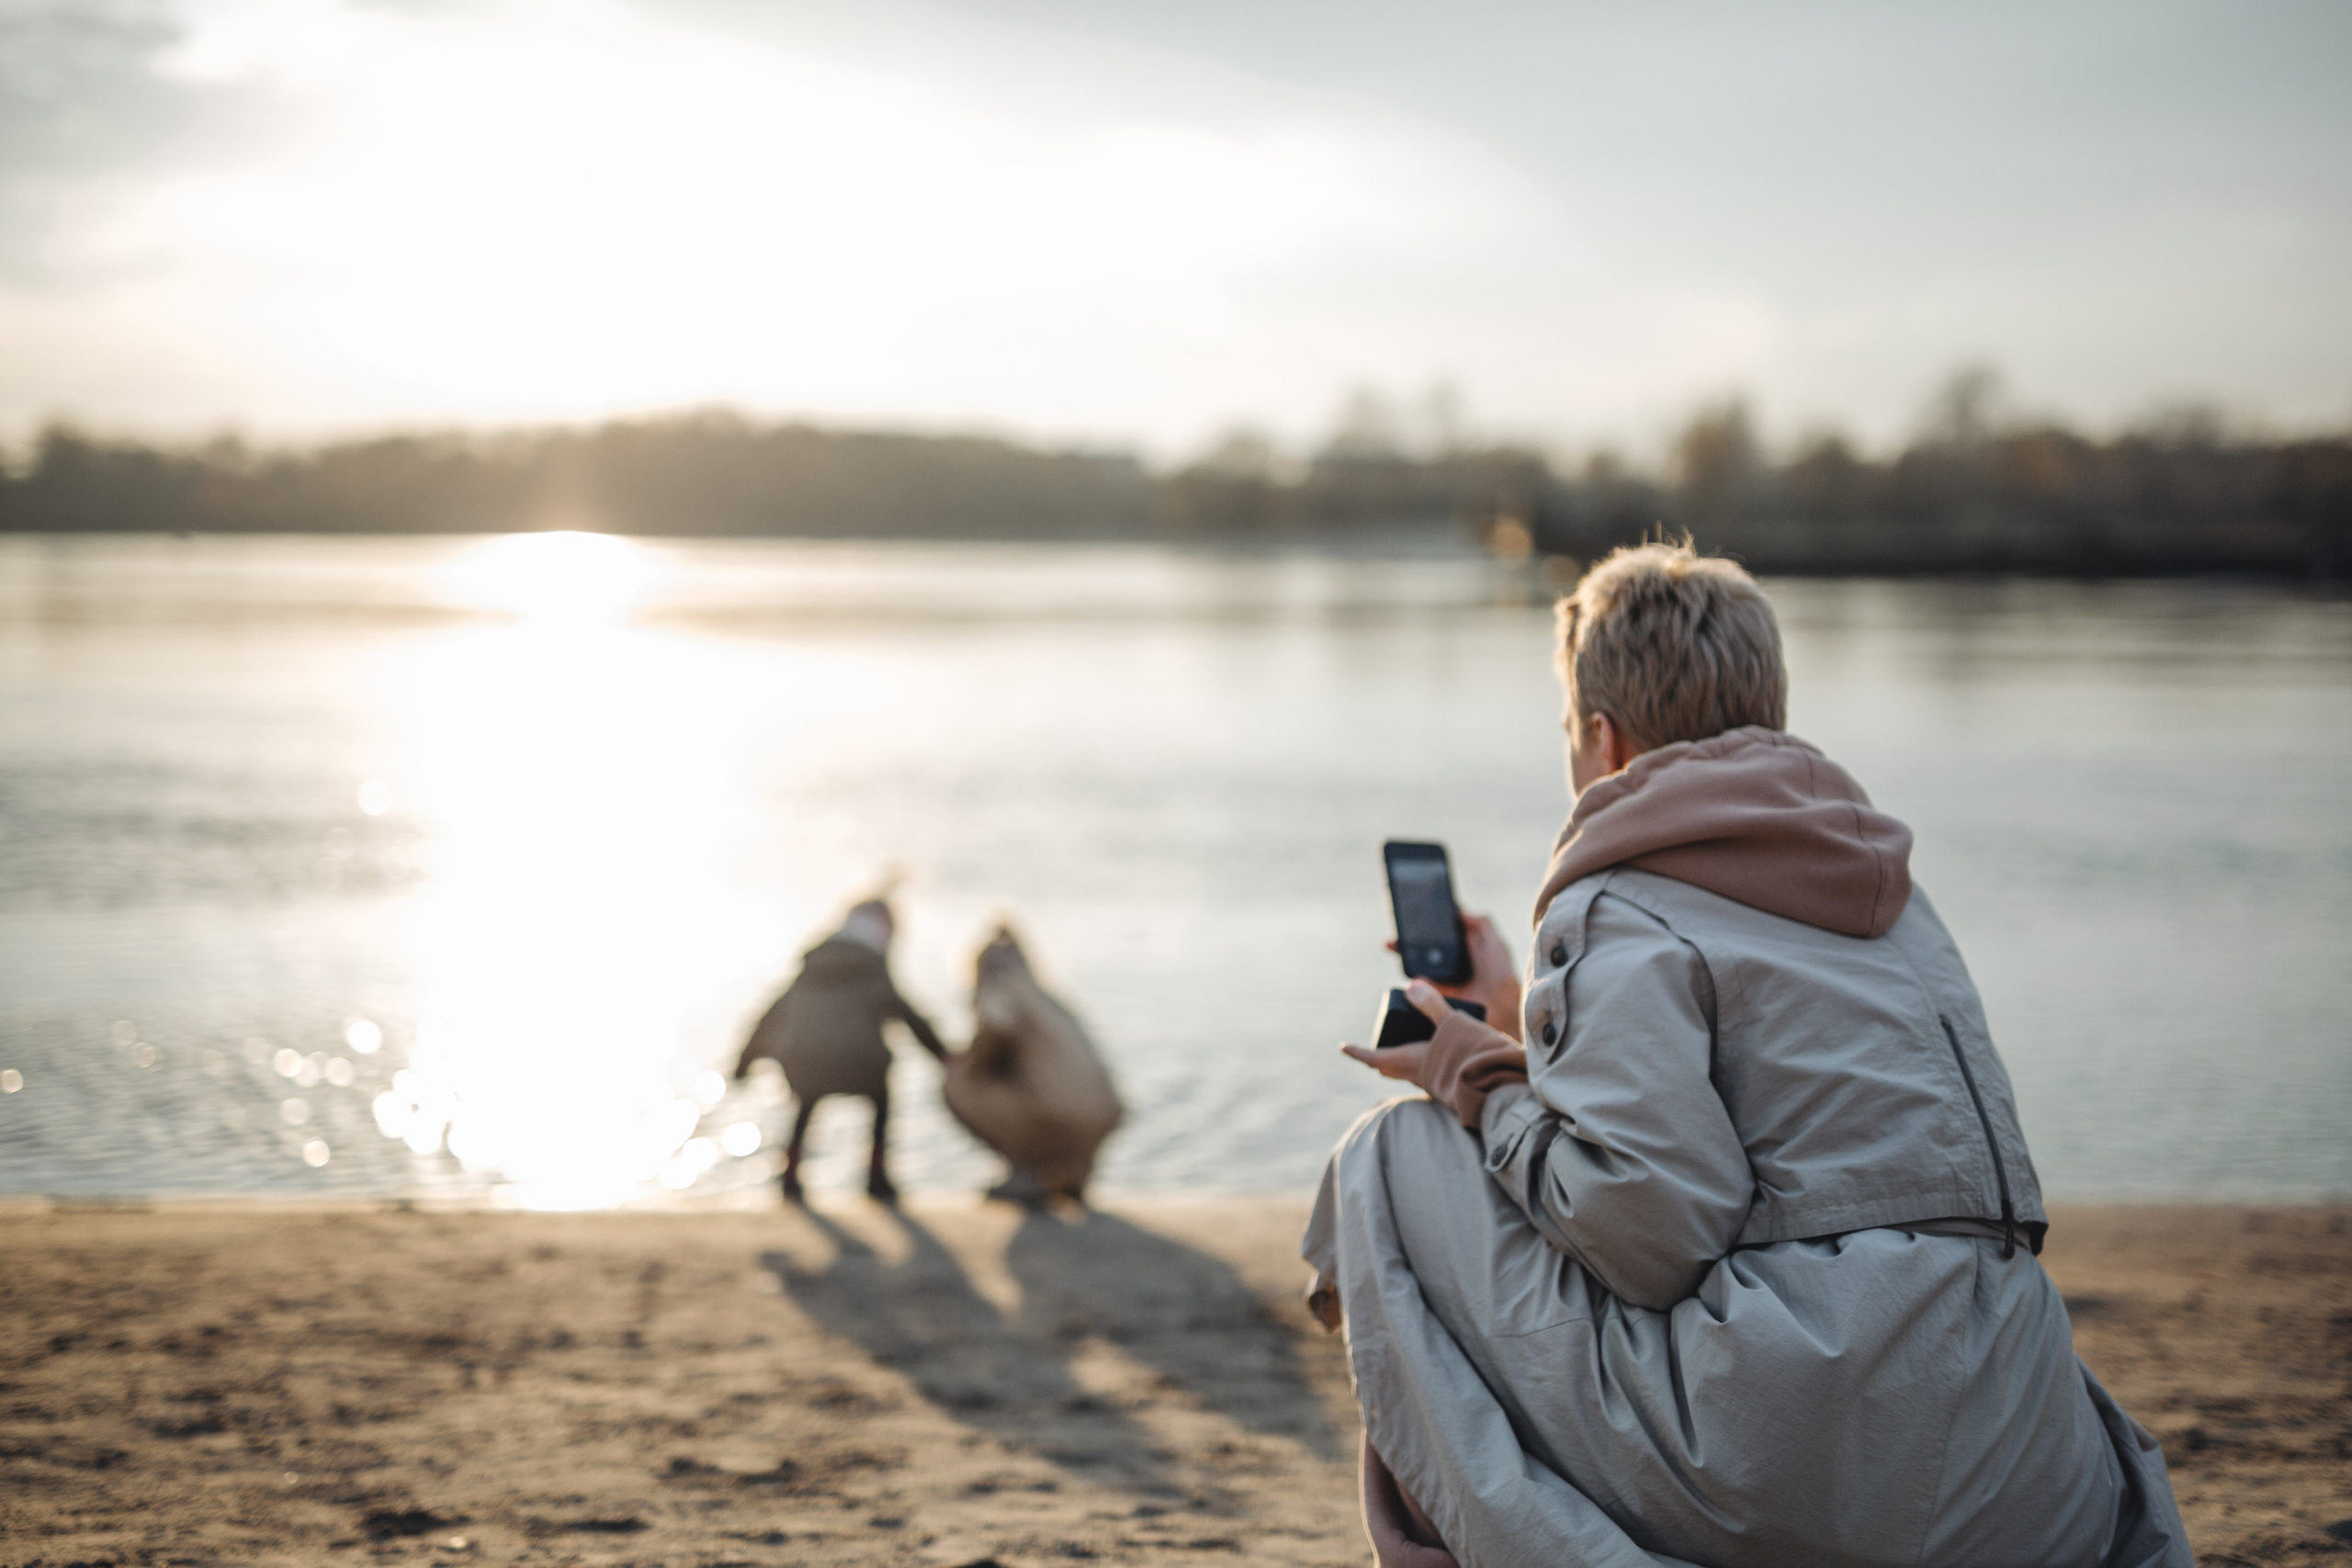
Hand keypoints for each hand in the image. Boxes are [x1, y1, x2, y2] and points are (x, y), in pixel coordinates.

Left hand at [1341, 981, 1529, 1123]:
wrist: (1502, 1090)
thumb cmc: (1474, 1057)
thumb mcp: (1452, 1023)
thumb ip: (1432, 1004)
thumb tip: (1413, 987)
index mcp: (1410, 1060)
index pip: (1373, 1058)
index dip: (1357, 1052)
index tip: (1343, 1046)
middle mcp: (1418, 1076)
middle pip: (1389, 1068)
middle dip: (1381, 1056)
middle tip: (1378, 1044)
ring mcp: (1435, 1085)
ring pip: (1410, 1072)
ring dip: (1405, 1059)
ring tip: (1413, 1040)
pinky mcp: (1452, 1087)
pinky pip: (1431, 1075)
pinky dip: (1428, 1062)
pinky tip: (1442, 1051)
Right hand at [1387, 912, 1520, 1042]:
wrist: (1499, 1005)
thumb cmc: (1501, 973)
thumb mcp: (1494, 942)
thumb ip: (1481, 923)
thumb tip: (1460, 910)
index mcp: (1463, 948)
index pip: (1440, 932)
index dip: (1427, 922)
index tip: (1413, 910)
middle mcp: (1450, 961)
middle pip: (1424, 945)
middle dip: (1409, 935)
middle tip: (1397, 924)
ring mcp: (1441, 977)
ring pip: (1416, 962)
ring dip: (1403, 951)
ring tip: (1393, 943)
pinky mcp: (1435, 993)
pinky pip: (1416, 983)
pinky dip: (1409, 974)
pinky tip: (1404, 962)